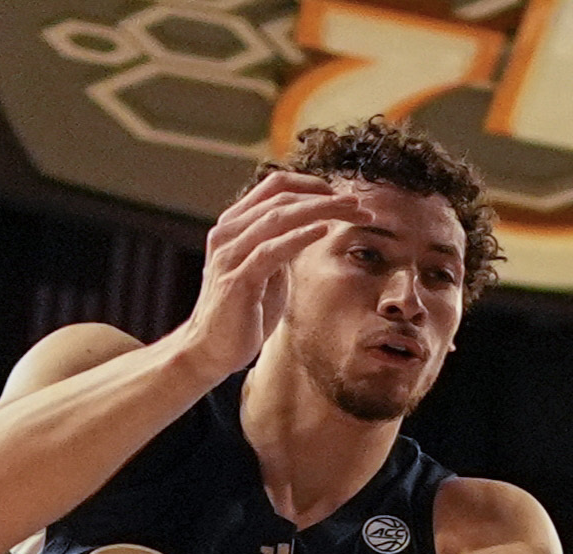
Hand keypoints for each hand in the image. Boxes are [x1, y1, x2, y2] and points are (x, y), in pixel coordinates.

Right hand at [172, 172, 368, 378]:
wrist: (212, 348)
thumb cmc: (245, 311)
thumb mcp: (268, 271)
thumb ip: (282, 247)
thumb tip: (310, 229)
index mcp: (236, 225)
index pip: (274, 187)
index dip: (311, 185)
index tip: (343, 196)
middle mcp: (228, 232)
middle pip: (281, 198)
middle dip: (325, 199)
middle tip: (360, 205)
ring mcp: (230, 254)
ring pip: (278, 217)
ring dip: (320, 211)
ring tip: (352, 211)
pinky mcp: (237, 280)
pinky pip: (270, 250)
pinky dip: (298, 237)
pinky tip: (322, 231)